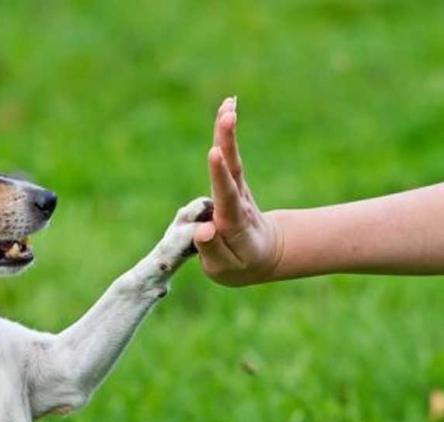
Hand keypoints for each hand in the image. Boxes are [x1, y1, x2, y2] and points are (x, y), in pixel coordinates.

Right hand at [193, 97, 283, 285]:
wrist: (264, 254)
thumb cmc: (240, 265)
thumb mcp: (225, 269)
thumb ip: (213, 251)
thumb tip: (204, 229)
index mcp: (234, 224)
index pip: (226, 198)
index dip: (219, 176)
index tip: (214, 154)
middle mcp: (238, 201)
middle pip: (233, 170)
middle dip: (228, 142)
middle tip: (227, 115)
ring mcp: (237, 189)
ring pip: (232, 158)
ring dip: (227, 131)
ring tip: (227, 104)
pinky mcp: (233, 181)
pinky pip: (229, 155)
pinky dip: (226, 132)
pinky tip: (227, 107)